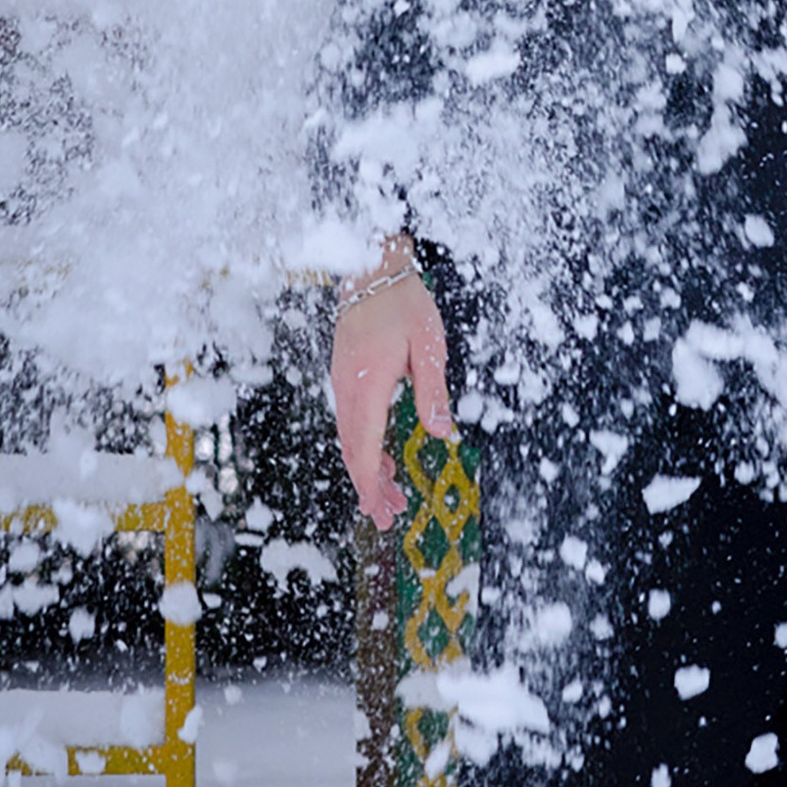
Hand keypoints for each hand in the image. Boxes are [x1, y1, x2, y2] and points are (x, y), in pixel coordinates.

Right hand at [329, 250, 453, 529]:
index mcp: (367, 386)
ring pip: (350, 439)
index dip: (369, 483)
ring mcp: (343, 384)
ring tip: (391, 494)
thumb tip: (443, 433)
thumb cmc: (403, 303)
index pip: (363, 447)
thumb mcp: (429, 345)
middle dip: (370, 486)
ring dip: (368, 469)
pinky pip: (351, 423)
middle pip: (353, 450)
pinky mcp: (347, 378)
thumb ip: (433, 390)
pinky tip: (381, 457)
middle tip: (389, 516)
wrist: (372, 270)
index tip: (377, 510)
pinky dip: (364, 447)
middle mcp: (348, 390)